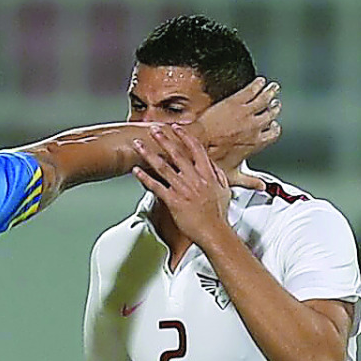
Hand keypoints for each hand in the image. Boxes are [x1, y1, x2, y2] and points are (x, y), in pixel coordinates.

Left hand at [132, 125, 233, 246]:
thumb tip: (211, 164)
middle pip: (176, 153)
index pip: (196, 149)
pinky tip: (136, 171)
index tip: (176, 128)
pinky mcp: (172, 200)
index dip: (185, 136)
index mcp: (207, 174)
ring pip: (162, 167)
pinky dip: (144, 178)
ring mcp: (182, 189)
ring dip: (148, 154)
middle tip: (153, 129)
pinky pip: (156, 186)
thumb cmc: (218, 214)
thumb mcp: (224, 189)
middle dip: (163, 139)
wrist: (214, 232)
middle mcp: (194, 178)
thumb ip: (217, 174)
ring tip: (138, 145)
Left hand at [189, 77, 280, 188]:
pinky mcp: (236, 101)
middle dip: (274, 109)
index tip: (274, 126)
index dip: (274, 129)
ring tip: (273, 88)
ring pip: (264, 100)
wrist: (197, 142)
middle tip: (275, 103)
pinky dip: (258, 85)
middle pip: (270, 115)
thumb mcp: (232, 175)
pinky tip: (260, 81)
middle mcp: (255, 126)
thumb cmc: (211, 159)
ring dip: (270, 93)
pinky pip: (251, 90)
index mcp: (255, 142)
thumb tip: (260, 187)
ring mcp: (246, 113)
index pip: (272, 134)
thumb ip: (249, 181)